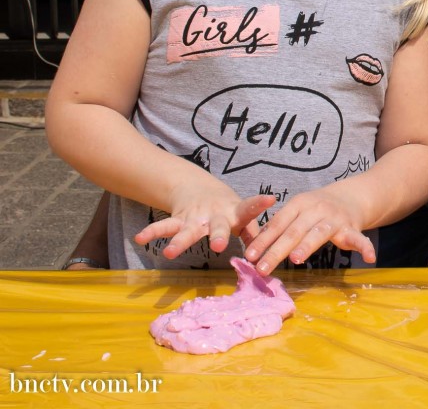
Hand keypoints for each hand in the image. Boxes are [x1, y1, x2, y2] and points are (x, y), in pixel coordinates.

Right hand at [134, 187, 275, 259]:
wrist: (197, 187)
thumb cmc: (227, 208)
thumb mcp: (242, 216)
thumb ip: (253, 234)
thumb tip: (265, 257)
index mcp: (234, 213)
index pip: (249, 208)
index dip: (259, 205)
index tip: (270, 199)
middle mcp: (215, 215)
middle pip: (218, 227)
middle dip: (218, 236)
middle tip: (218, 246)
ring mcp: (195, 218)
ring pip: (187, 230)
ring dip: (179, 242)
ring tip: (170, 254)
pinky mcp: (179, 219)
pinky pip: (164, 226)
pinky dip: (152, 232)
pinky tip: (140, 238)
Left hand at [243, 187, 375, 274]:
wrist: (351, 196)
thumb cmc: (316, 209)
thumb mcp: (297, 211)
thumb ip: (280, 227)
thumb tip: (254, 250)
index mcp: (299, 204)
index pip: (278, 223)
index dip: (263, 240)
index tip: (249, 256)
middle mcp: (316, 209)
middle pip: (294, 231)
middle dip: (276, 250)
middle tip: (262, 269)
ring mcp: (335, 218)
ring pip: (319, 234)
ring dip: (307, 246)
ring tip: (296, 259)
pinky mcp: (352, 228)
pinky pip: (358, 239)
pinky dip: (364, 247)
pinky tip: (370, 258)